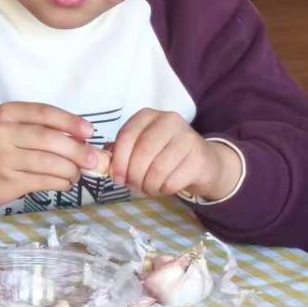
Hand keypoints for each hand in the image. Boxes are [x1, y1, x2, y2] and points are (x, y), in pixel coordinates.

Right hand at [0, 103, 102, 210]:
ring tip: (75, 173)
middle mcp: (3, 133)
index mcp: (7, 113)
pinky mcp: (8, 180)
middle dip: (78, 151)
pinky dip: (61, 183)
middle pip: (50, 140)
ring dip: (71, 170)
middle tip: (93, 160)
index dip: (71, 122)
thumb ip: (40, 129)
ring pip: (50, 163)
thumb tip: (83, 140)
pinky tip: (64, 182)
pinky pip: (44, 181)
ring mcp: (4, 158)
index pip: (45, 113)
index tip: (90, 132)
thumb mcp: (10, 128)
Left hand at [108, 109, 238, 201]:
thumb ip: (120, 153)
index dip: (118, 161)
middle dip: (133, 176)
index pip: (126, 136)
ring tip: (148, 188)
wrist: (204, 162)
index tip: (116, 178)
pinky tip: (163, 188)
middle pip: (142, 153)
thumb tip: (103, 165)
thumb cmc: (164, 155)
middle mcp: (169, 120)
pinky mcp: (199, 157)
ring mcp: (187, 137)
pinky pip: (173, 180)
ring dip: (148, 186)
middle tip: (133, 186)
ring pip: (157, 169)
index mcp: (148, 116)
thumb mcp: (140, 148)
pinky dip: (163, 190)